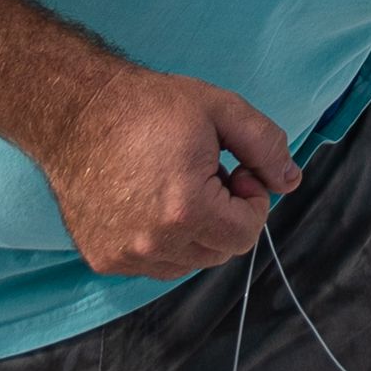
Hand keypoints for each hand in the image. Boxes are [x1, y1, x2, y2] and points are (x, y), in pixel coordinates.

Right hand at [37, 59, 299, 280]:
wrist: (79, 112)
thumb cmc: (151, 106)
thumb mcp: (222, 110)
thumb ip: (265, 147)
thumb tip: (292, 182)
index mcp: (187, 210)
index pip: (246, 234)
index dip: (252, 201)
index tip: (236, 171)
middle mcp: (153, 244)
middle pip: (219, 252)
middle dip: (226, 216)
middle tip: (207, 174)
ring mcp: (123, 256)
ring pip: (188, 263)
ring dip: (196, 231)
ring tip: (177, 185)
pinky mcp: (102, 258)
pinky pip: (153, 264)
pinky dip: (164, 240)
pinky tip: (151, 201)